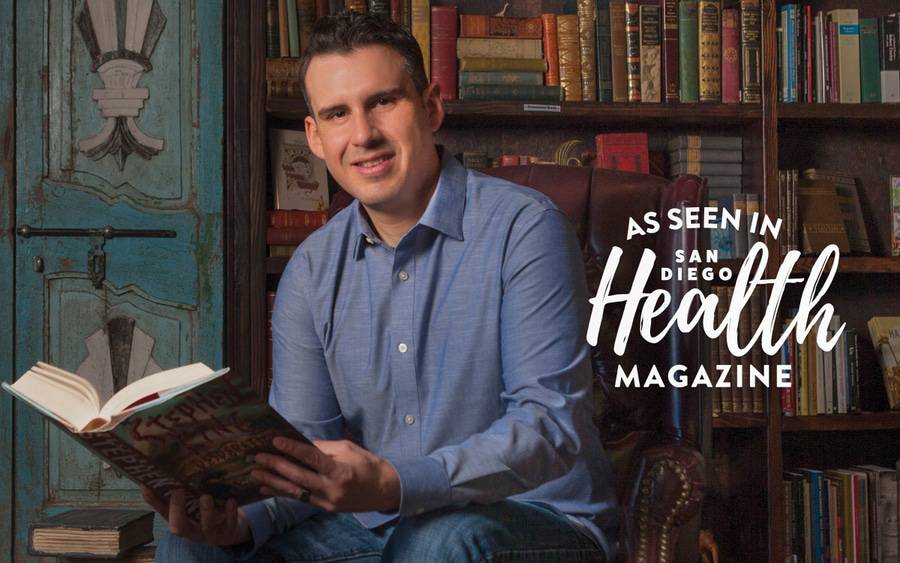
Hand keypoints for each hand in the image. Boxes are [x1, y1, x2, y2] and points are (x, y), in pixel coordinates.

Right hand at [141, 487, 250, 546]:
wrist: (229, 530)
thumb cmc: (201, 515)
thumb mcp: (186, 509)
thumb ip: (168, 498)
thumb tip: (146, 482)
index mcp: (180, 524)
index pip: (162, 514)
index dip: (155, 503)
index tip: (149, 486)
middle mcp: (193, 532)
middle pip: (180, 528)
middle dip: (177, 511)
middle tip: (178, 492)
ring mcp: (211, 533)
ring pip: (206, 526)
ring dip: (206, 512)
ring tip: (205, 497)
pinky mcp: (228, 531)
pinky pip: (230, 524)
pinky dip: (230, 512)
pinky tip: (230, 500)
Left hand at [252, 437, 400, 512]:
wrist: (384, 490)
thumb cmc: (368, 465)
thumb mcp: (349, 449)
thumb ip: (324, 448)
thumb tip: (301, 444)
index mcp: (340, 471)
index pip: (312, 458)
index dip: (292, 448)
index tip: (276, 440)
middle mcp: (331, 489)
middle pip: (298, 477)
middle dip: (276, 466)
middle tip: (258, 457)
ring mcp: (327, 501)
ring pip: (295, 491)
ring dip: (273, 482)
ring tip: (255, 474)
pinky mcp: (325, 508)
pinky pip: (300, 499)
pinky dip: (283, 492)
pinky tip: (267, 488)